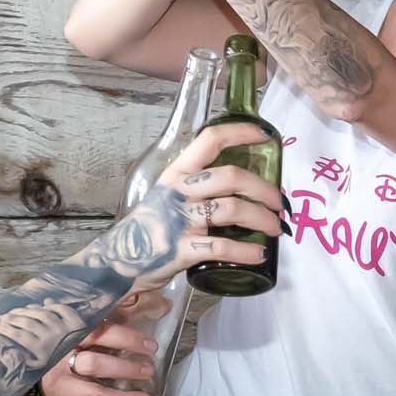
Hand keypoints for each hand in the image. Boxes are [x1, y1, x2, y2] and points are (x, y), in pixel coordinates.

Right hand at [40, 288, 163, 395]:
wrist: (38, 378)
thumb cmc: (67, 350)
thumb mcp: (80, 333)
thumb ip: (102, 324)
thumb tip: (136, 309)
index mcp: (71, 322)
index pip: (97, 316)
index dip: (122, 321)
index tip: (144, 329)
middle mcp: (65, 340)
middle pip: (96, 335)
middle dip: (128, 340)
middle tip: (151, 348)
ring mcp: (61, 365)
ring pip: (95, 364)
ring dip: (126, 368)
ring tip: (147, 372)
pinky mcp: (63, 388)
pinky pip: (96, 394)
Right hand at [131, 120, 286, 285]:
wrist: (116, 262)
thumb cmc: (149, 228)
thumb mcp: (167, 195)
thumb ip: (196, 186)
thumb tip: (239, 183)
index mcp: (176, 173)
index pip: (210, 140)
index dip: (240, 132)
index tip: (265, 136)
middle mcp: (179, 192)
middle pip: (231, 176)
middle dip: (264, 189)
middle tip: (279, 203)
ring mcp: (180, 220)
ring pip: (232, 209)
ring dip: (262, 219)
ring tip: (274, 228)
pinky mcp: (181, 250)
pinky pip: (222, 247)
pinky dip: (246, 251)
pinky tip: (259, 254)